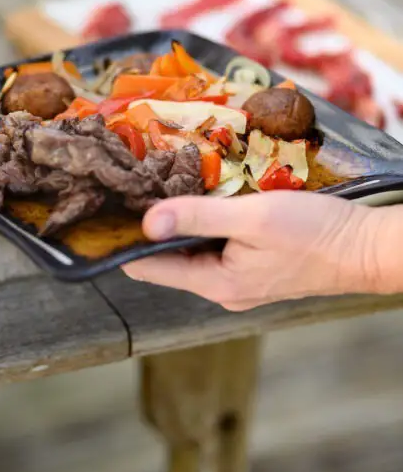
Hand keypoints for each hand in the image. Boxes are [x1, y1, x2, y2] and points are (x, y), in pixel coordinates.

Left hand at [123, 192, 388, 309]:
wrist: (366, 248)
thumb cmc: (314, 233)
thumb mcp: (251, 217)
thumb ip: (197, 217)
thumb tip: (145, 221)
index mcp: (214, 283)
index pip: (147, 267)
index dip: (122, 238)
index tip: (104, 205)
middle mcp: (221, 288)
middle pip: (167, 258)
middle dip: (150, 224)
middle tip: (130, 184)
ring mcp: (239, 280)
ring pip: (192, 249)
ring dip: (178, 220)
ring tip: (157, 183)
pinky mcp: (254, 266)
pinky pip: (216, 245)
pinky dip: (204, 222)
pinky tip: (201, 195)